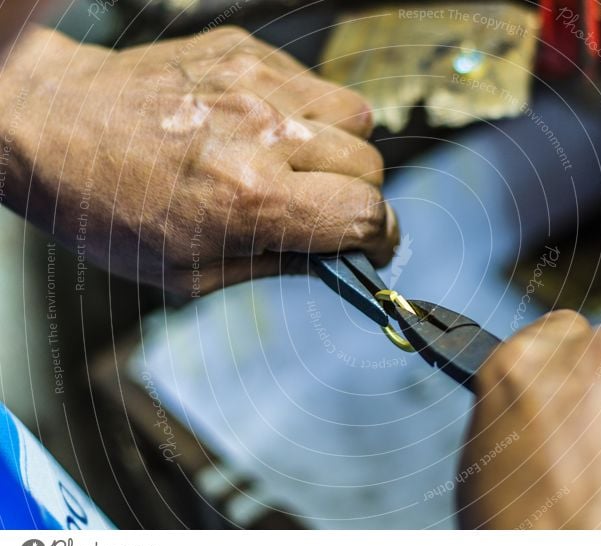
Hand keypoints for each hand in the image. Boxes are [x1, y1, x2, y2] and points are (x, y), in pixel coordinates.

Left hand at [0, 26, 396, 294]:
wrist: (52, 125)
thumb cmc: (109, 209)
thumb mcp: (190, 273)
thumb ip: (274, 264)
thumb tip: (331, 257)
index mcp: (252, 200)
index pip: (365, 214)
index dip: (382, 237)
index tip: (374, 245)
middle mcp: (265, 134)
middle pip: (369, 165)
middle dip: (361, 197)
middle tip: (329, 210)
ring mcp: (257, 83)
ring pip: (356, 115)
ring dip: (343, 149)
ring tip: (304, 163)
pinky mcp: (246, 51)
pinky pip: (315, 82)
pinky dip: (311, 112)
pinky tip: (270, 128)